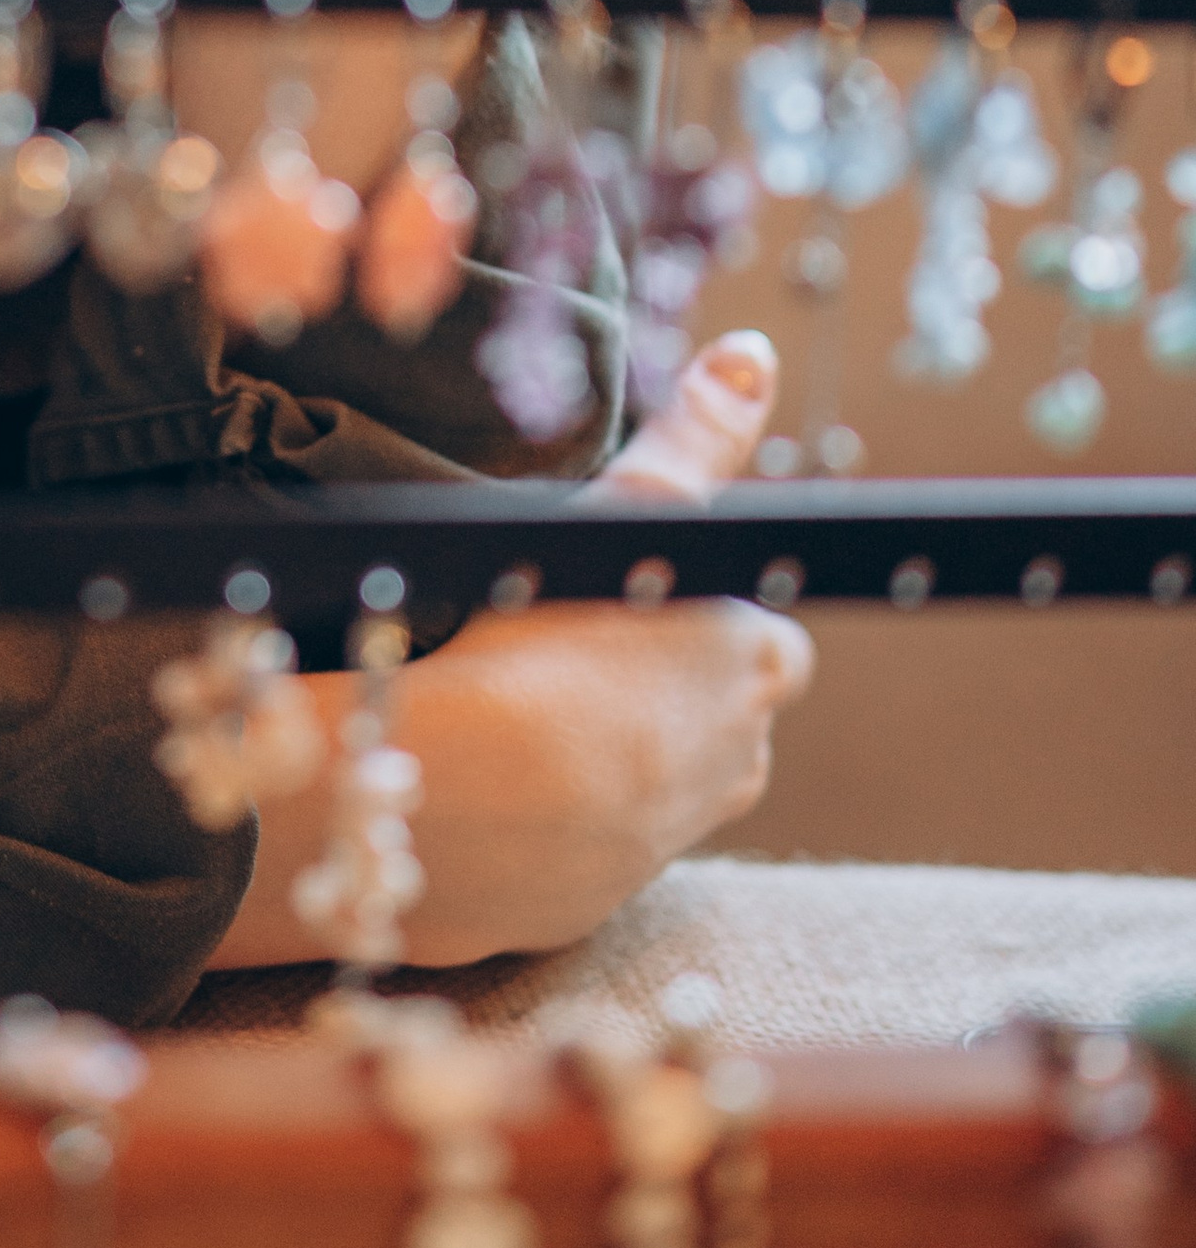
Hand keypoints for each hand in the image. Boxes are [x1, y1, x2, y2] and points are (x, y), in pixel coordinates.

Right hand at [208, 336, 808, 973]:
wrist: (483, 791)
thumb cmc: (562, 630)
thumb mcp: (634, 506)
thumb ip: (696, 435)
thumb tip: (756, 352)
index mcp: (752, 664)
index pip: (764, 638)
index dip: (710, 617)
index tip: (638, 602)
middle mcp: (737, 758)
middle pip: (728, 719)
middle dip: (676, 697)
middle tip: (577, 654)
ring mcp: (670, 837)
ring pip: (666, 786)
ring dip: (618, 758)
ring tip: (527, 712)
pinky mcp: (596, 895)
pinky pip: (589, 846)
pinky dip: (558, 819)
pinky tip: (496, 779)